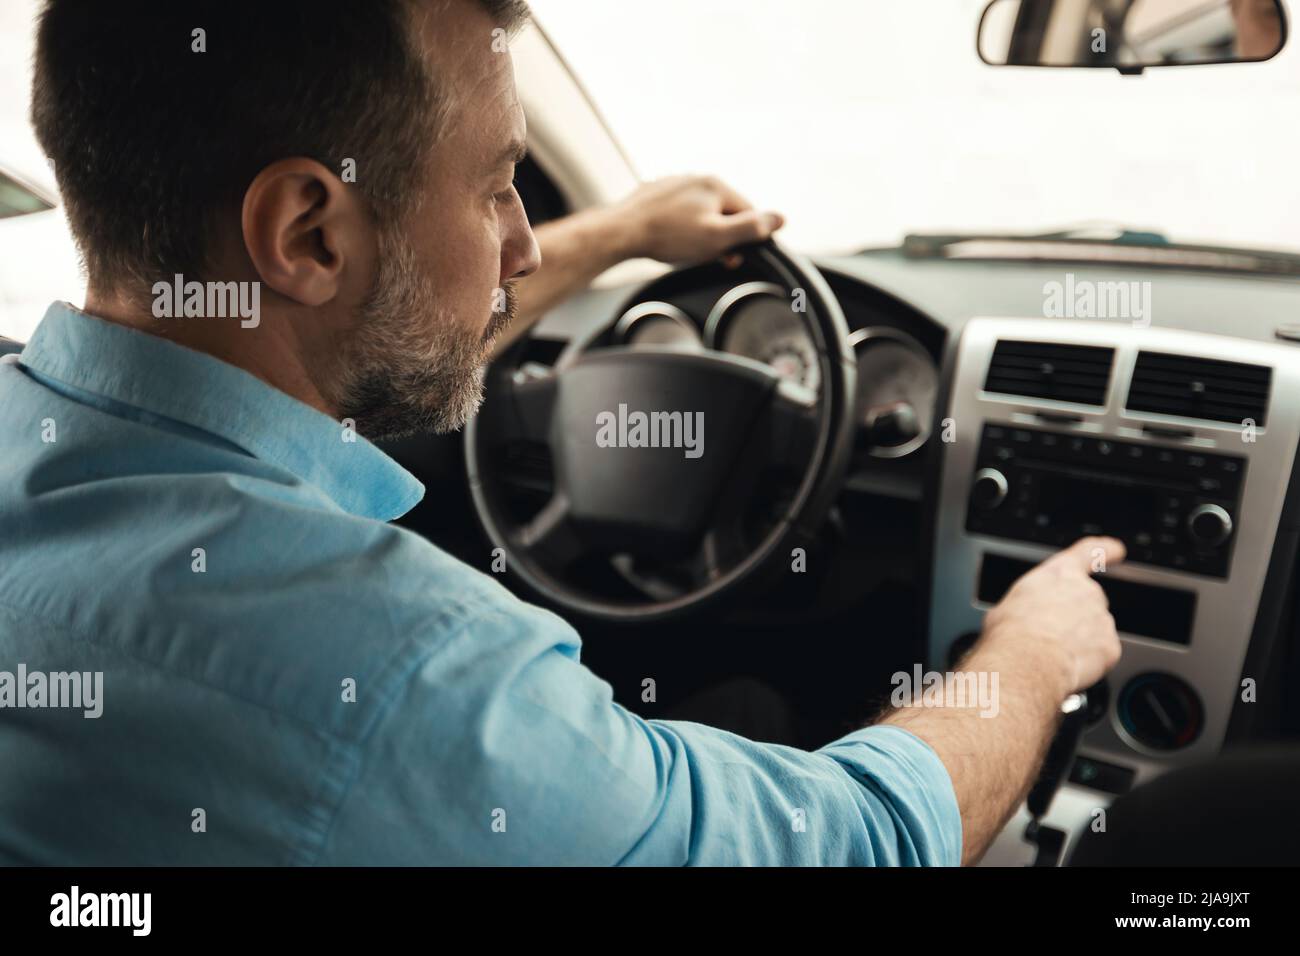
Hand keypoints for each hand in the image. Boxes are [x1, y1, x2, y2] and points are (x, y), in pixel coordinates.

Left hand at [612, 175, 784, 263]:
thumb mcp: (718, 238)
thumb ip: (751, 228)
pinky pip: (677, 212)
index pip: (747, 212)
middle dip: (720, 236)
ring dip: (699, 232)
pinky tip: (668, 240)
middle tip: (706, 257)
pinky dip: (678, 227)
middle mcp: (695, 178)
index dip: (744, 238)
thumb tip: (781, 218)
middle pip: (723, 211)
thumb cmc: (669, 236)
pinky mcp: (655, 193)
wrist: (620, 232)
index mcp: (715, 185)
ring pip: (699, 212)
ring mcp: (674, 183)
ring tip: (684, 250)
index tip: (731, 257)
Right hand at [979, 536, 1125, 695]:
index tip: (1115, 549)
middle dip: (1075, 617)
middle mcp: (1085, 592)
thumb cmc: (1012, 633)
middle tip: (1052, 635)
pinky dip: (1089, 662)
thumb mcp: (1007, 606)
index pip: (1089, 553)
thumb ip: (1028, 603)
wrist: (1026, 662)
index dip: (1104, 549)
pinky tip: (1066, 666)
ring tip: (1053, 655)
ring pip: (1095, 631)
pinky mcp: (1110, 647)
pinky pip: (1102, 655)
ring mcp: (1101, 619)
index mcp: (1059, 574)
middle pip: (1088, 601)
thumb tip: (1022, 616)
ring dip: (1080, 642)